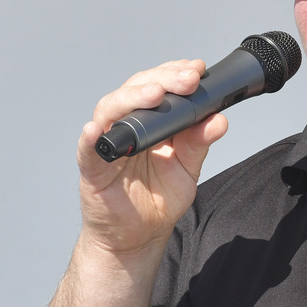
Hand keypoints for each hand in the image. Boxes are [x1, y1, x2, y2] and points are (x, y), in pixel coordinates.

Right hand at [75, 59, 228, 254]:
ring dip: (132, 99)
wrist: (138, 237)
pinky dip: (91, 138)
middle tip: (187, 79)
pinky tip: (97, 130)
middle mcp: (126, 126)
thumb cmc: (157, 200)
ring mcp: (107, 144)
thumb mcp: (187, 169)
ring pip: (110, 110)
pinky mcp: (92, 168)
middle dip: (163, 79)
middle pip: (136, 90)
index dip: (175, 73)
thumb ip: (199, 144)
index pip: (159, 85)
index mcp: (149, 121)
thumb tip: (218, 120)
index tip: (198, 69)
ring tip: (154, 94)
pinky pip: (88, 150)